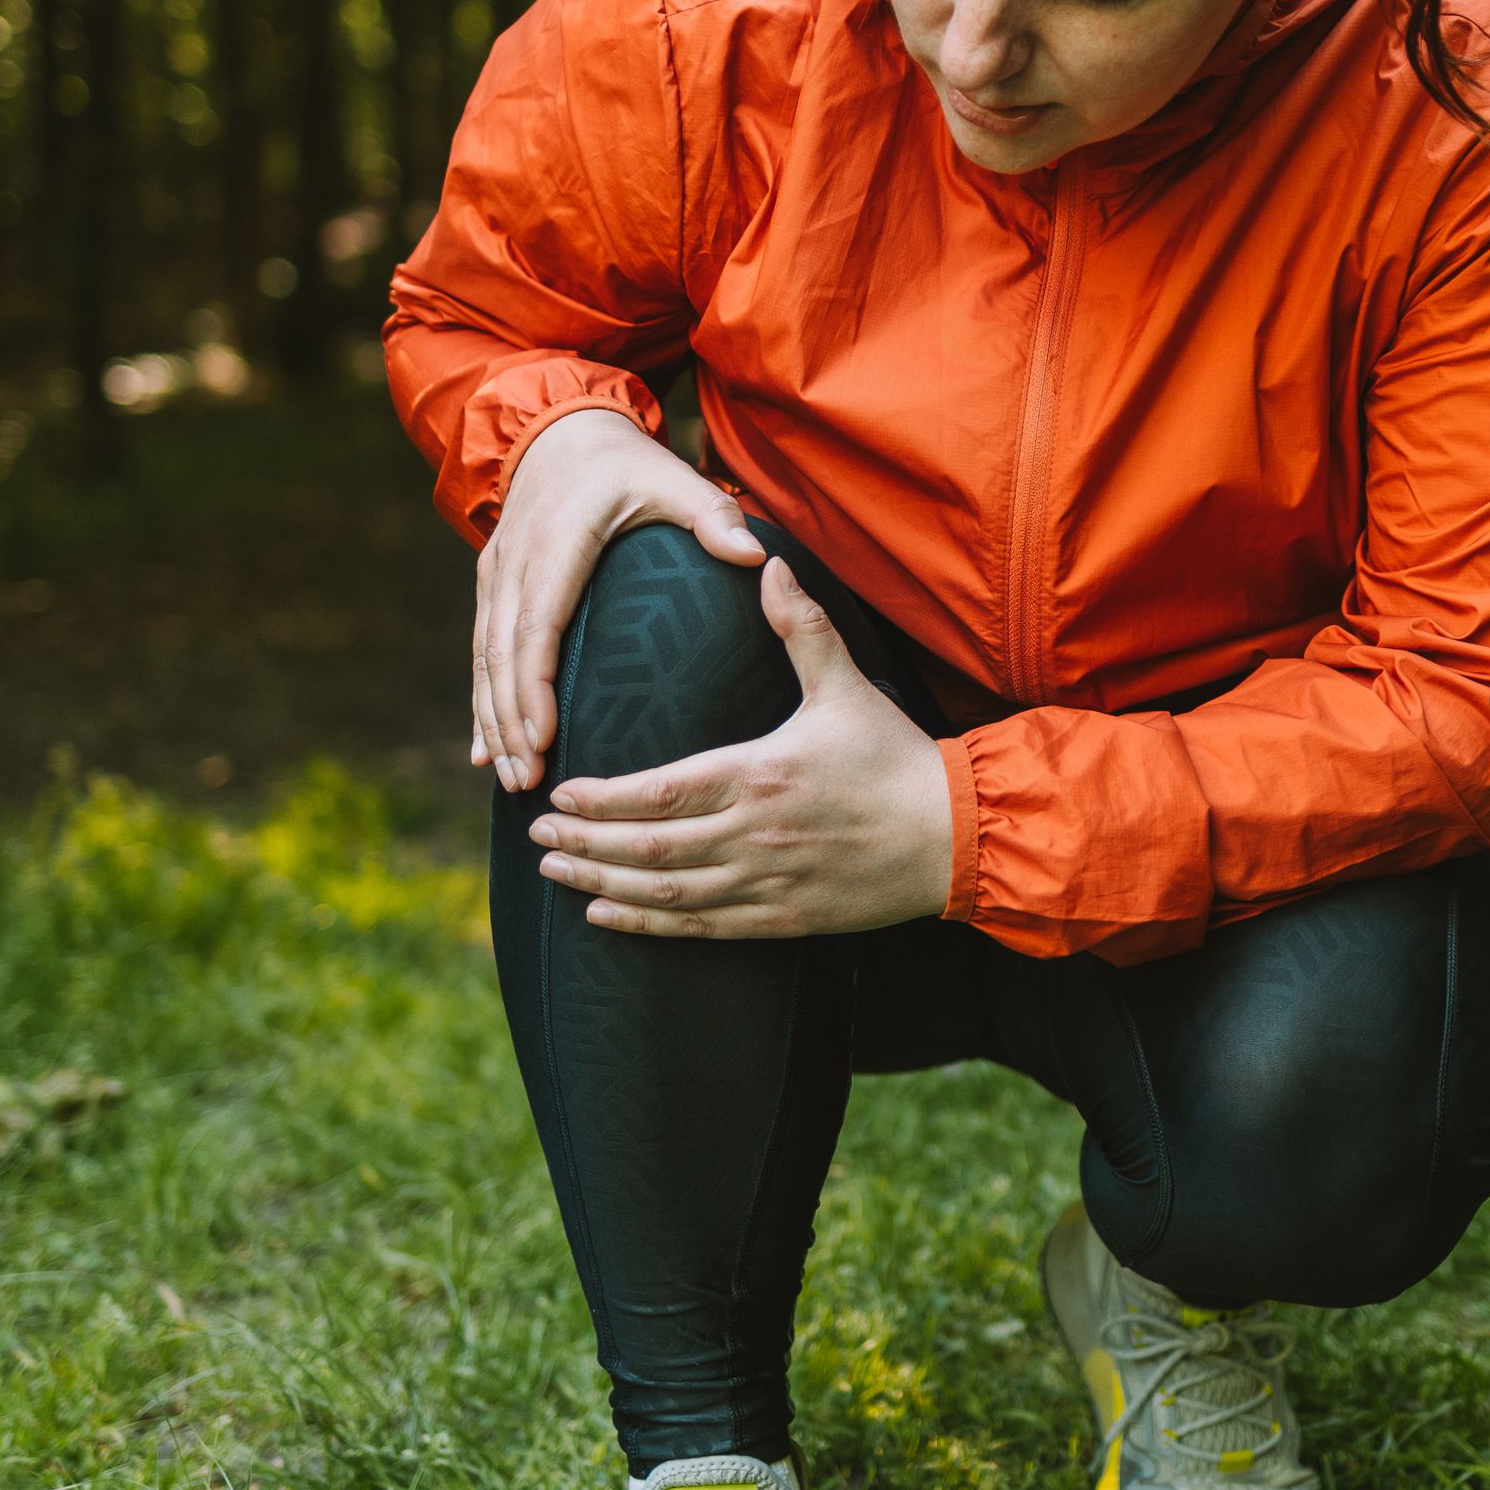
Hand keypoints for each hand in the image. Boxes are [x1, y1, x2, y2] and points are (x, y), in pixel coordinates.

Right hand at [473, 407, 762, 792]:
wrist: (562, 431)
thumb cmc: (626, 464)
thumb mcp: (673, 480)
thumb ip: (714, 517)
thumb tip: (757, 557)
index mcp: (558, 542)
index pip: (538, 624)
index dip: (535, 686)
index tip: (545, 737)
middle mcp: (516, 561)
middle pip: (503, 655)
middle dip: (510, 722)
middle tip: (529, 779)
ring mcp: (497, 574)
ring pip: (485, 659)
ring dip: (493, 721)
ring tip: (510, 777)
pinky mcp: (492, 584)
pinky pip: (482, 651)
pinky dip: (482, 702)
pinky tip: (487, 750)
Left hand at [528, 558, 952, 938]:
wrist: (954, 836)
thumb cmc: (895, 759)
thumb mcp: (845, 685)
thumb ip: (800, 627)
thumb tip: (768, 562)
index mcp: (759, 775)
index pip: (660, 793)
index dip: (602, 800)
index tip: (560, 795)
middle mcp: (753, 835)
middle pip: (649, 847)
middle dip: (584, 844)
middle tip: (536, 836)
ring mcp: (765, 883)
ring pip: (665, 892)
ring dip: (602, 886)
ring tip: (553, 875)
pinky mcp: (781, 918)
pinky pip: (700, 927)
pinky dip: (647, 923)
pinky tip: (606, 918)